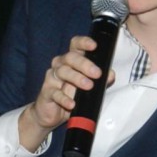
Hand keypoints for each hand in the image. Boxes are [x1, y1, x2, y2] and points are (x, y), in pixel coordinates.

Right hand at [17, 35, 113, 151]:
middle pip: (70, 57)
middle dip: (84, 64)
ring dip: (76, 78)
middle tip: (97, 73)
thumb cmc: (72, 96)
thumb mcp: (89, 88)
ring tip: (88, 86)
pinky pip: (54, 93)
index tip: (94, 46)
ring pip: (62, 72)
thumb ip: (100, 80)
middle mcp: (60, 65)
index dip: (83, 42)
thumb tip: (110, 74)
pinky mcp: (46, 92)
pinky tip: (72, 103)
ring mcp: (52, 78)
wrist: (52, 114)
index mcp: (71, 60)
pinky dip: (64, 98)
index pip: (75, 45)